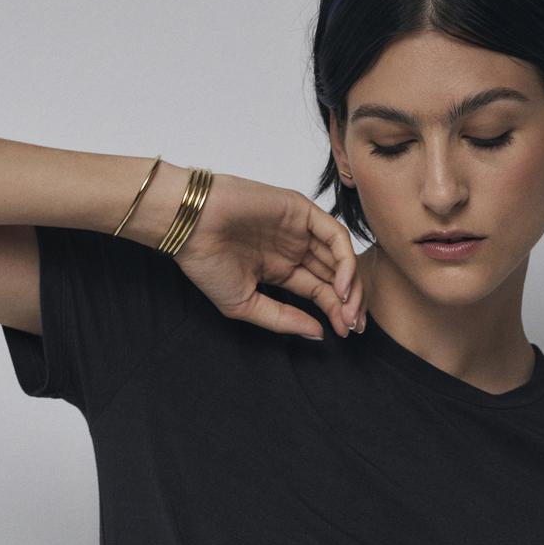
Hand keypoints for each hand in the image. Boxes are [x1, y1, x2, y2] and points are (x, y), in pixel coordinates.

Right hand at [173, 171, 366, 342]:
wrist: (189, 227)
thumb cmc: (207, 263)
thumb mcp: (246, 305)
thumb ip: (283, 319)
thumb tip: (318, 334)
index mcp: (281, 270)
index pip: (320, 292)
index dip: (335, 313)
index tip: (345, 333)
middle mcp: (294, 249)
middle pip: (335, 276)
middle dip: (349, 303)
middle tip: (354, 325)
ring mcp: (300, 229)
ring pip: (340, 257)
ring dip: (351, 285)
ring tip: (349, 310)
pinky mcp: (301, 210)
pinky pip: (334, 235)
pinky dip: (344, 260)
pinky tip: (341, 285)